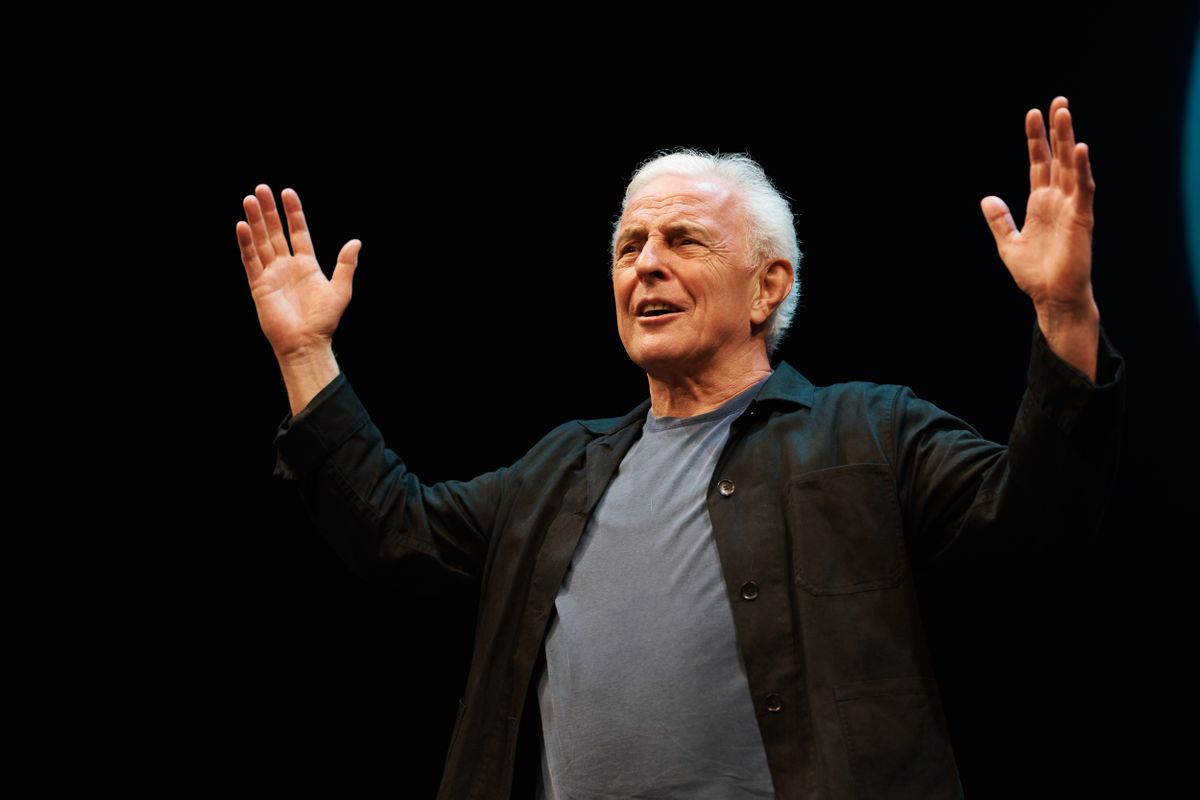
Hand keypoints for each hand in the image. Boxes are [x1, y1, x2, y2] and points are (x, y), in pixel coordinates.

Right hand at [237, 184, 361, 360]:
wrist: (306, 344)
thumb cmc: (324, 321)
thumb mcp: (340, 290)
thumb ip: (346, 265)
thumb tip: (355, 242)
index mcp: (307, 265)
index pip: (298, 232)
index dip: (293, 213)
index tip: (287, 193)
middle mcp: (287, 266)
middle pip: (275, 232)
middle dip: (269, 211)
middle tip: (261, 189)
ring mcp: (271, 274)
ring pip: (261, 241)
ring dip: (256, 221)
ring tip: (250, 200)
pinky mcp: (258, 285)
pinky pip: (250, 260)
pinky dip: (246, 243)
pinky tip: (243, 226)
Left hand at [981, 96, 1097, 317]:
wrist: (1051, 297)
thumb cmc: (1035, 274)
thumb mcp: (1008, 244)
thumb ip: (999, 220)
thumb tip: (987, 198)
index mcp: (1040, 203)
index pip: (1039, 164)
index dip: (1035, 140)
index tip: (1032, 114)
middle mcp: (1058, 200)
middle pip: (1058, 157)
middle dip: (1057, 130)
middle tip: (1057, 101)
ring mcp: (1071, 207)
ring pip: (1072, 166)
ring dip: (1068, 139)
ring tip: (1064, 113)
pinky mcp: (1082, 219)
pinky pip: (1083, 190)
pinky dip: (1082, 170)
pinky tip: (1080, 149)